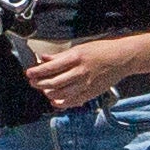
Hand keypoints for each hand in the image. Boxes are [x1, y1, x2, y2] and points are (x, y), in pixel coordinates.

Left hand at [23, 33, 139, 110]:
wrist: (121, 59)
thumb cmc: (100, 50)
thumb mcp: (79, 47)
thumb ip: (60, 55)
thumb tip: (44, 58)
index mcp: (76, 58)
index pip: (52, 67)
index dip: (38, 71)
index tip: (29, 72)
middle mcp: (80, 72)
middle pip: (54, 82)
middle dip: (40, 83)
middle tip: (32, 82)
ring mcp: (86, 85)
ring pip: (62, 94)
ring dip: (49, 93)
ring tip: (43, 89)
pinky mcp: (91, 93)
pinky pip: (73, 101)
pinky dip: (61, 103)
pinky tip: (55, 100)